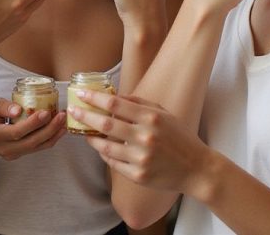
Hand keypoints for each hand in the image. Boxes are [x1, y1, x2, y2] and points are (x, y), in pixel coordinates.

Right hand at [0, 98, 65, 160]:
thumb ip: (3, 106)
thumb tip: (18, 109)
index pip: (16, 132)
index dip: (32, 124)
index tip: (46, 112)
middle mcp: (5, 148)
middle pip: (31, 142)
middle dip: (49, 129)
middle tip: (61, 115)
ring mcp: (15, 154)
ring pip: (38, 146)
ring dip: (54, 134)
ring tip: (64, 121)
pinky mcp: (23, 155)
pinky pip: (40, 148)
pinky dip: (52, 138)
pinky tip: (61, 128)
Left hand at [71, 90, 212, 195]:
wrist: (196, 169)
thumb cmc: (180, 137)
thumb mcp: (164, 114)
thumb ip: (140, 103)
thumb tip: (115, 96)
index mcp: (152, 118)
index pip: (116, 104)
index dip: (95, 98)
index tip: (82, 94)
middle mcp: (145, 137)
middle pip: (106, 125)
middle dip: (85, 116)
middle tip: (73, 111)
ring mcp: (141, 158)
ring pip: (106, 147)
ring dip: (91, 138)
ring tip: (84, 132)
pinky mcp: (138, 175)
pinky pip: (113, 163)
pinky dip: (104, 154)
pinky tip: (101, 147)